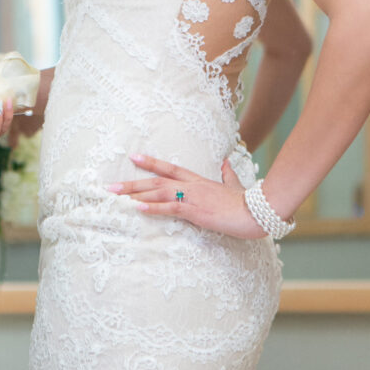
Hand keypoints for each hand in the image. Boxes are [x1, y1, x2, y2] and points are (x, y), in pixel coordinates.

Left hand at [106, 154, 267, 239]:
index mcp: (198, 180)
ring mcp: (193, 197)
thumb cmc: (247, 202)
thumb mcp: (234, 186)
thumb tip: (224, 163)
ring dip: (135, 194)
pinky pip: (170, 209)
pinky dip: (153, 208)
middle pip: (156, 180)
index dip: (151, 162)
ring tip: (116, 196)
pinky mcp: (196, 211)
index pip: (170, 168)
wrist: (258, 211)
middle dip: (132, 183)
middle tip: (110, 186)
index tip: (133, 157)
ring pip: (158, 192)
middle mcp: (191, 186)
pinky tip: (138, 208)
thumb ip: (227, 175)